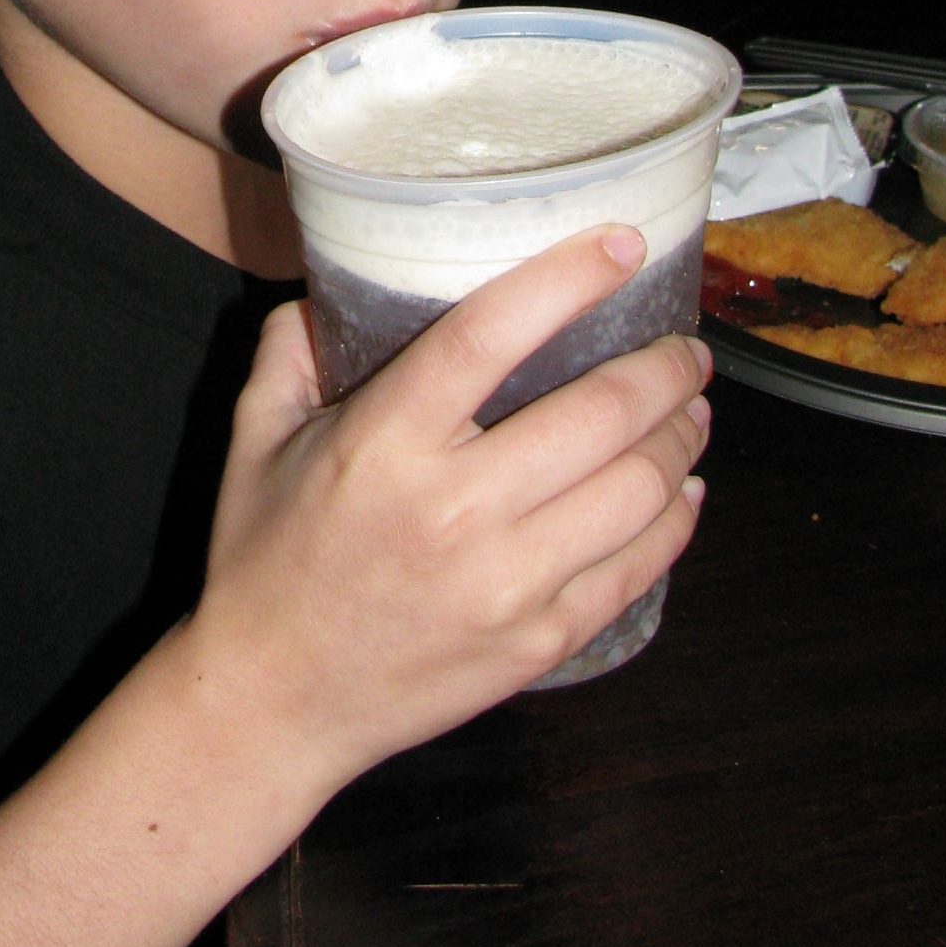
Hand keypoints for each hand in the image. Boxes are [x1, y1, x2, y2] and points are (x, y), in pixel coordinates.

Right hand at [188, 229, 710, 799]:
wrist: (273, 703)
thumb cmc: (263, 560)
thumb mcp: (255, 439)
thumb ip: (289, 351)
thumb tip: (325, 287)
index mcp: (384, 442)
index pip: (490, 337)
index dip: (567, 280)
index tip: (622, 243)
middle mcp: (455, 508)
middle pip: (597, 414)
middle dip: (663, 367)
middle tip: (683, 347)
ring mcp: (506, 583)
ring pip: (636, 489)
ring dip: (680, 436)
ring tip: (690, 410)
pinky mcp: (538, 641)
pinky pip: (636, 568)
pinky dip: (675, 519)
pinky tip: (682, 490)